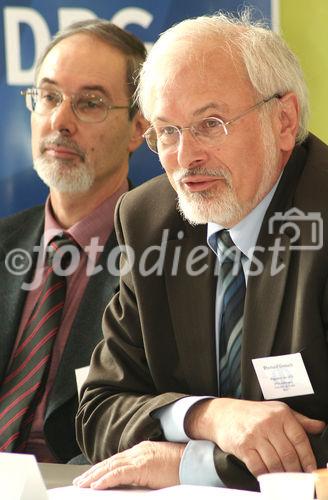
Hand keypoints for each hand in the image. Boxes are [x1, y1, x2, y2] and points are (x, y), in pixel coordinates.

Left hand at [73, 441, 185, 489]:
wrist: (196, 460)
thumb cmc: (182, 467)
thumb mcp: (160, 468)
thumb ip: (145, 471)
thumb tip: (133, 482)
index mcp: (142, 451)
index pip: (117, 460)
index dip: (102, 468)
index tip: (91, 476)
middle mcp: (138, 451)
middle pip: (111, 462)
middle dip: (94, 472)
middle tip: (80, 482)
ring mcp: (140, 457)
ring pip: (111, 466)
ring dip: (94, 476)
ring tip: (82, 485)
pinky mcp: (143, 466)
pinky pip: (119, 473)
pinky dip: (106, 479)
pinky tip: (95, 485)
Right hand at [185, 398, 325, 477]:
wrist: (223, 414)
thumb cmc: (252, 413)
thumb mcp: (276, 410)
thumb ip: (299, 420)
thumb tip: (320, 426)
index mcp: (280, 414)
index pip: (300, 439)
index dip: (308, 458)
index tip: (311, 470)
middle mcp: (268, 423)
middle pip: (288, 454)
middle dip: (295, 470)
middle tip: (297, 477)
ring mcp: (255, 435)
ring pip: (275, 463)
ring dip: (281, 474)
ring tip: (283, 477)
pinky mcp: (243, 446)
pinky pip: (258, 467)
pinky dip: (265, 475)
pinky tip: (267, 475)